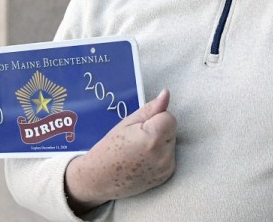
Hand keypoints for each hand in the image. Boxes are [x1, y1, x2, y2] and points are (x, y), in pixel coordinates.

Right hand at [64, 89, 176, 213]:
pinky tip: (143, 158)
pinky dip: (160, 154)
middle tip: (137, 138)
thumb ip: (150, 109)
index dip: (155, 118)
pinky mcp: (166, 176)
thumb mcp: (126, 123)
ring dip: (161, 141)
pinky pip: (169, 156)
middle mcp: (163, 155)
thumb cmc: (109, 148)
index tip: (140, 126)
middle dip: (159, 129)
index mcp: (153, 138)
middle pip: (172, 129)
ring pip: (171, 142)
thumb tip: (166, 94)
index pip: (169, 117)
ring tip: (139, 149)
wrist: (100, 178)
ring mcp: (166, 168)